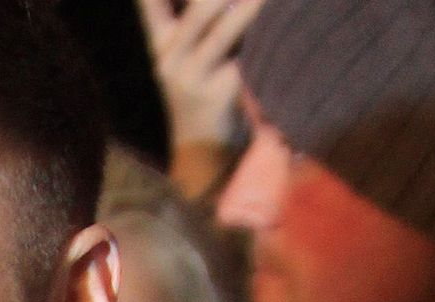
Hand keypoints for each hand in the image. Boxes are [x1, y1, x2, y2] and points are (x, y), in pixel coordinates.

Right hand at [136, 0, 263, 196]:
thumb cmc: (205, 94)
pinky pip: (245, 54)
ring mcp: (191, 77)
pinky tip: (283, 25)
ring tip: (273, 0)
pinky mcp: (218, 94)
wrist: (204, 153)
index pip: (151, 5)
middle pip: (200, 8)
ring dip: (252, 5)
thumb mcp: (190, 58)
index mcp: (161, 44)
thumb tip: (230, 7)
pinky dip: (265, 35)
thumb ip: (197, 24)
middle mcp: (169, 58)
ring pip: (223, 25)